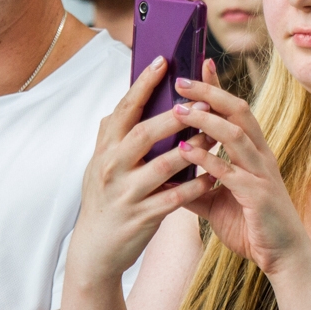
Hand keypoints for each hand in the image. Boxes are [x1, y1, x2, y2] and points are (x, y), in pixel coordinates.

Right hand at [65, 56, 219, 284]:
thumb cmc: (107, 198)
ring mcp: (126, 193)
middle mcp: (112, 167)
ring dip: (193, 149)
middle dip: (175, 115)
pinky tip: (214, 176)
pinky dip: (196, 186)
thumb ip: (117, 133)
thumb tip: (134, 97)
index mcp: (105, 148)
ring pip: (163, 165)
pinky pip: (175, 197)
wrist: (95, 249)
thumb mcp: (103, 162)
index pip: (125, 109)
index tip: (164, 60)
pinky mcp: (142, 217)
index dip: (144, 84)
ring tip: (215, 135)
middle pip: (145, 133)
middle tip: (203, 100)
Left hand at [169, 61, 310, 278]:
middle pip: (238, 111)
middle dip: (210, 93)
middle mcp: (261, 156)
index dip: (218, 88)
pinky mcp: (258, 195)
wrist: (282, 258)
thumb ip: (196, 186)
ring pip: (236, 135)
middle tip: (182, 81)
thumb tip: (168, 176)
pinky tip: (186, 150)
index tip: (199, 65)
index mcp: (254, 153)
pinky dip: (208, 158)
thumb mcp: (218, 202)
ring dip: (206, 120)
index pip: (235, 110)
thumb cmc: (253, 227)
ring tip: (180, 110)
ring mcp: (261, 174)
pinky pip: (231, 171)